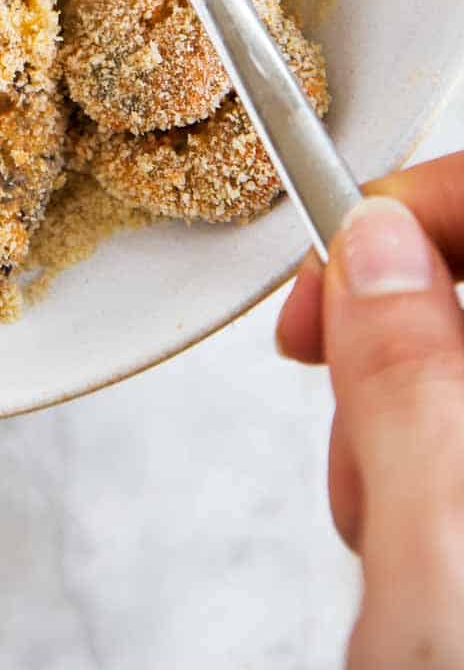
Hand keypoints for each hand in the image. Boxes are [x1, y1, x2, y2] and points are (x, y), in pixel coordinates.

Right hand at [277, 154, 463, 669]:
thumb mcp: (436, 569)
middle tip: (338, 388)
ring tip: (377, 507)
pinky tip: (409, 532)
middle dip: (410, 320)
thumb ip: (411, 384)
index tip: (346, 250)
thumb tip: (377, 247)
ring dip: (415, 404)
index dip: (436, 207)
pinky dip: (433, 460)